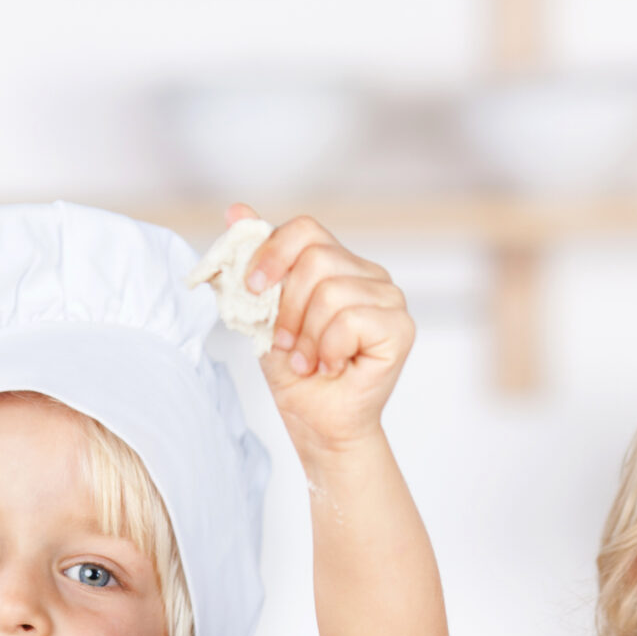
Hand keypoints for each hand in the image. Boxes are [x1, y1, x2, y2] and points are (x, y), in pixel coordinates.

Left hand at [235, 206, 414, 455]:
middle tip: (289, 346)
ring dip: (308, 338)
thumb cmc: (296, 375)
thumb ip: (253, 266)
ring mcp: (390, 298)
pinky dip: (329, 350)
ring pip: (331, 292)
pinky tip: (333, 368)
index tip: (253, 290)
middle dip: (288, 309)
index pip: (306, 229)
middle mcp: (369, 274)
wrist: (318, 425)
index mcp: (338, 264)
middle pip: (316, 259)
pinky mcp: (401, 327)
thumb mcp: (262, 316)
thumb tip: (235, 210)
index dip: (273, 254)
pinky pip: (351, 320)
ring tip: (310, 362)